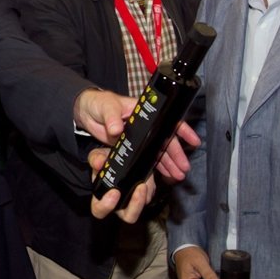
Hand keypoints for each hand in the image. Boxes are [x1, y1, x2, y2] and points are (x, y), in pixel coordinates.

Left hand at [73, 89, 197, 183]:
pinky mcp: (130, 146)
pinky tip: (163, 174)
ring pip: (157, 151)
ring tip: (177, 175)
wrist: (86, 112)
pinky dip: (155, 165)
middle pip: (165, 140)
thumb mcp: (106, 107)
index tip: (193, 141)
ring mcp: (138, 137)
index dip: (181, 130)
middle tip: (183, 168)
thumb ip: (111, 117)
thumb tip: (116, 129)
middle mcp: (145, 125)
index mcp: (143, 112)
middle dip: (176, 154)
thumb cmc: (99, 103)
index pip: (167, 120)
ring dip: (168, 163)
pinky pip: (146, 157)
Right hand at [87, 147, 154, 221]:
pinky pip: (149, 196)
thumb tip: (98, 163)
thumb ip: (96, 158)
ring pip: (142, 207)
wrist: (118, 158)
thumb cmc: (105, 161)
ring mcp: (132, 201)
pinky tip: (147, 177)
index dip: (106, 206)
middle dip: (135, 205)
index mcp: (102, 198)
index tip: (114, 192)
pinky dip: (150, 187)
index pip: (99, 211)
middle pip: (129, 217)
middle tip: (139, 188)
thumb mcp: (97, 156)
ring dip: (144, 195)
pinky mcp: (144, 195)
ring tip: (145, 181)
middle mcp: (118, 204)